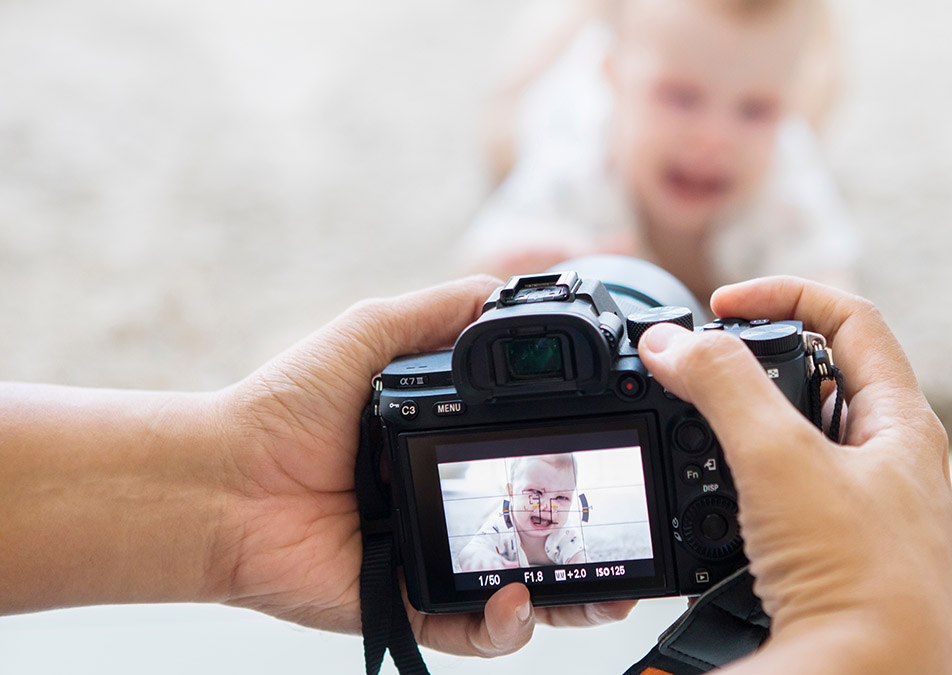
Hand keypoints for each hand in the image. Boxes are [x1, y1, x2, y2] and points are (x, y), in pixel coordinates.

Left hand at [210, 276, 633, 654]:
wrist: (222, 481)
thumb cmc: (285, 409)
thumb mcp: (371, 335)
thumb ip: (438, 312)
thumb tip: (506, 290)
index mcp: (450, 451)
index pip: (532, 464)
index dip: (580, 469)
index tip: (619, 459)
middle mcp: (449, 509)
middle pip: (540, 537)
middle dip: (594, 551)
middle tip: (633, 546)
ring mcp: (432, 563)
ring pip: (520, 594)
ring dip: (571, 601)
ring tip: (606, 597)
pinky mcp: (406, 606)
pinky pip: (468, 633)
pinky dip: (502, 628)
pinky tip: (517, 602)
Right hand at [637, 277, 951, 673]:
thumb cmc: (860, 582)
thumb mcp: (781, 459)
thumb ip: (724, 386)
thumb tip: (674, 343)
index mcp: (902, 421)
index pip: (851, 317)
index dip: (785, 293)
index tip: (723, 306)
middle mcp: (888, 460)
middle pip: (819, 374)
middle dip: (754, 362)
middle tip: (701, 366)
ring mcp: (860, 509)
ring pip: (794, 438)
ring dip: (741, 424)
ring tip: (700, 429)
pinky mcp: (828, 550)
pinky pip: (778, 493)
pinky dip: (738, 482)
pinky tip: (713, 498)